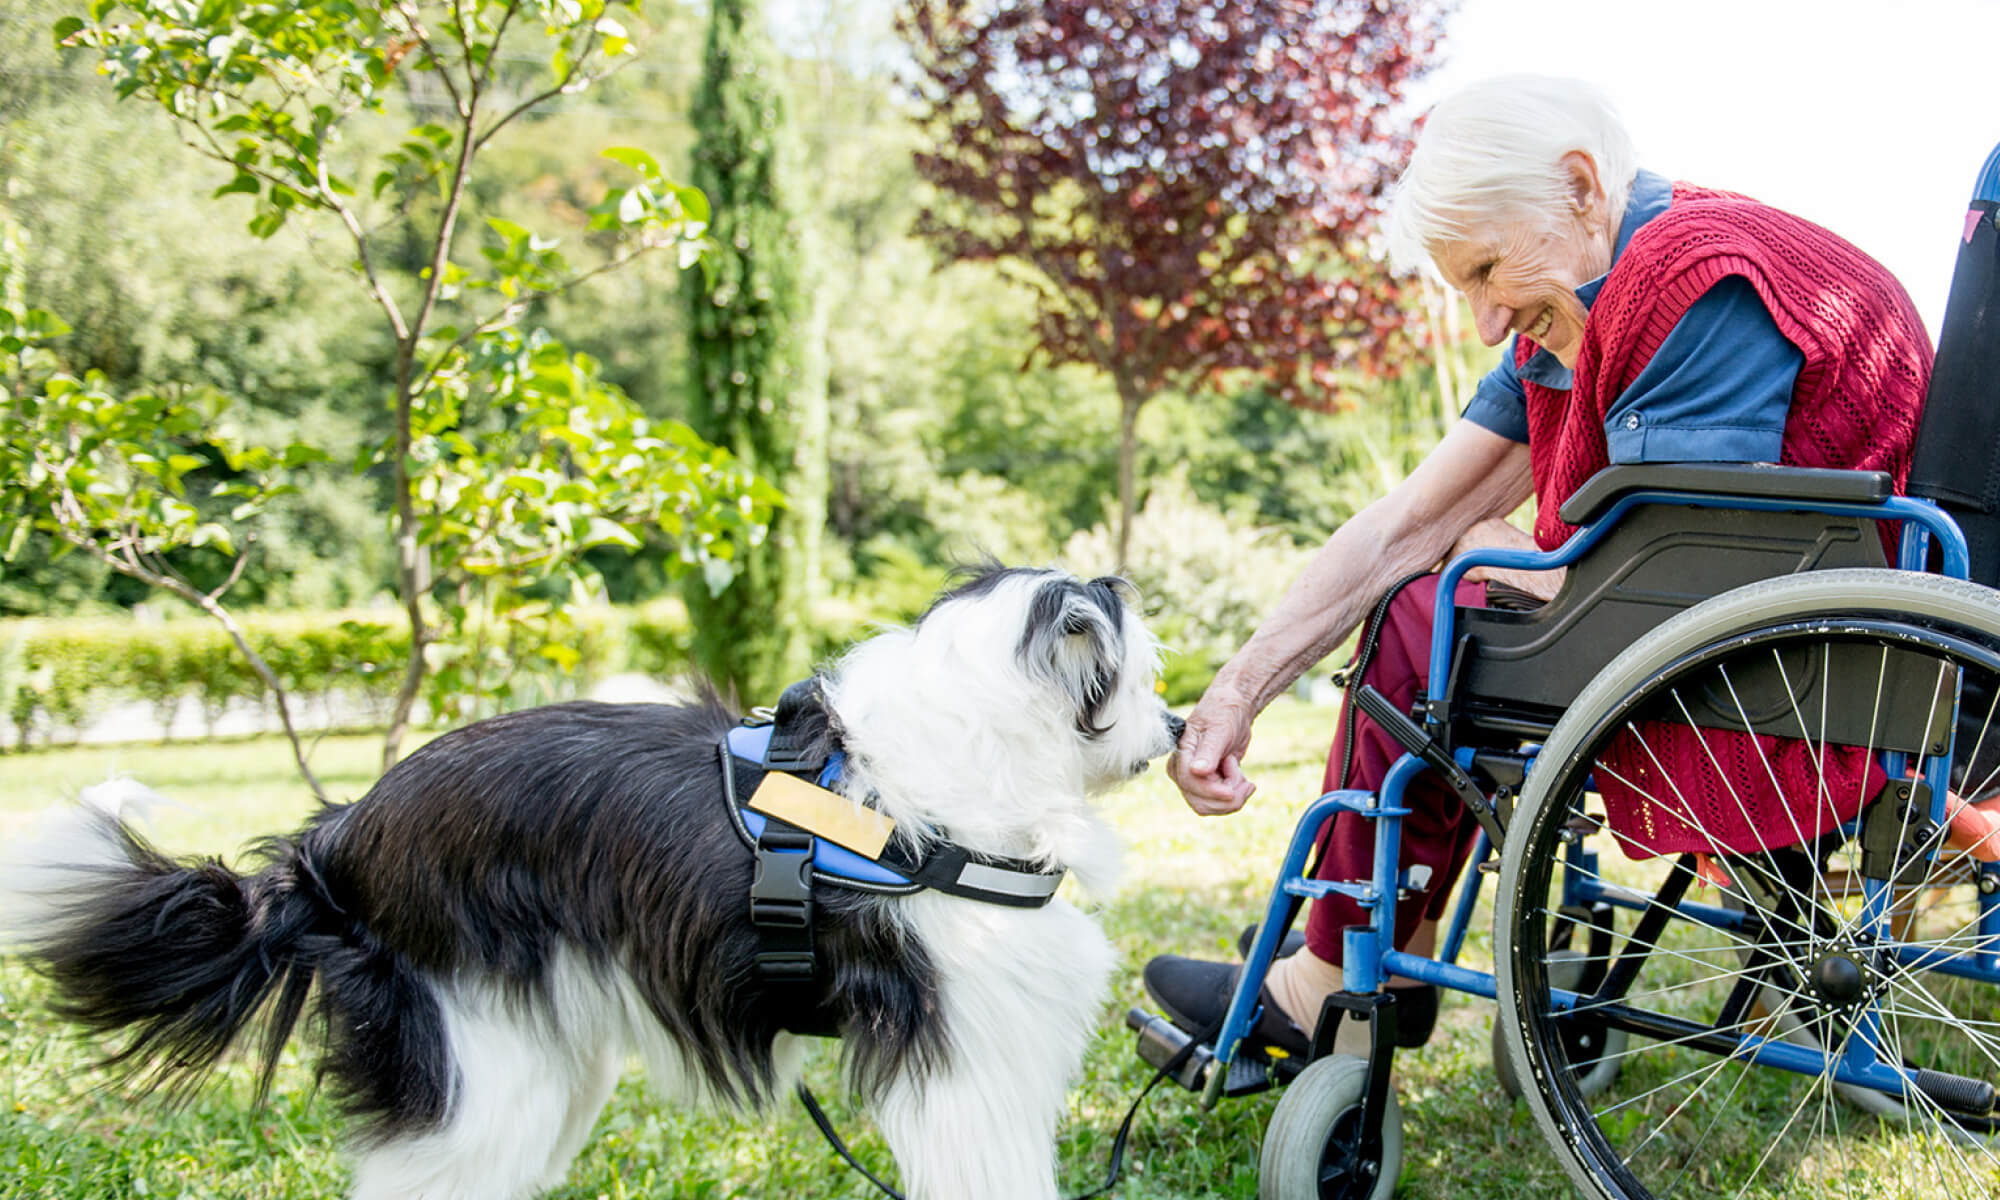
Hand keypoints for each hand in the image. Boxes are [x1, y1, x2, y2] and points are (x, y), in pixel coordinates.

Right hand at [1169, 685, 1256, 815]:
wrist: (1234, 711)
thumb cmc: (1223, 713)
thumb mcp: (1219, 729)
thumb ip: (1208, 752)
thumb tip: (1197, 771)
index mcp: (1181, 755)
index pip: (1189, 782)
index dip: (1211, 791)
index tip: (1232, 790)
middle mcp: (1183, 771)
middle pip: (1199, 802)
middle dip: (1226, 798)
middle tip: (1244, 778)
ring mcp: (1196, 781)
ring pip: (1210, 807)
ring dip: (1232, 798)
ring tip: (1242, 774)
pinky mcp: (1209, 786)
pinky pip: (1220, 804)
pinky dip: (1236, 796)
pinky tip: (1243, 779)